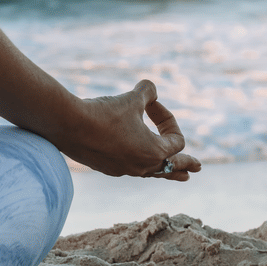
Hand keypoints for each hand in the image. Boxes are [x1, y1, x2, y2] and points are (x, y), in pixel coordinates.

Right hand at [54, 80, 200, 180]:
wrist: (69, 126)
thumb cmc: (104, 113)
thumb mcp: (132, 98)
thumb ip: (148, 92)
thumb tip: (152, 89)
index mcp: (154, 152)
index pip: (176, 140)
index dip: (168, 118)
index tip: (151, 104)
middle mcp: (142, 166)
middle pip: (171, 167)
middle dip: (185, 164)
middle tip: (197, 168)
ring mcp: (124, 170)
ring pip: (152, 173)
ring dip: (166, 170)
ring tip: (179, 176)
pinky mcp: (107, 168)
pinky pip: (131, 169)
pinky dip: (140, 164)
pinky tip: (138, 164)